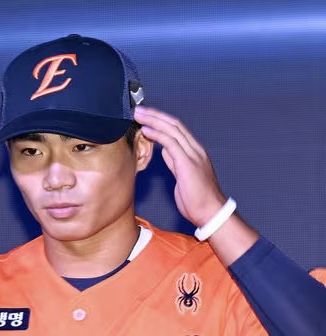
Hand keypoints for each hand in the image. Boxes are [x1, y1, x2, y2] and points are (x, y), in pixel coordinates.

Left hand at [134, 106, 225, 226]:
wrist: (210, 212)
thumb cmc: (197, 199)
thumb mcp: (182, 177)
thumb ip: (175, 162)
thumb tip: (165, 151)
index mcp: (194, 152)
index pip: (177, 130)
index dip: (160, 121)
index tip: (146, 116)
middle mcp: (195, 150)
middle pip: (174, 125)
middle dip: (155, 115)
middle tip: (138, 110)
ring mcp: (193, 155)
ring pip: (172, 130)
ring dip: (153, 120)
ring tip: (138, 115)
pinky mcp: (187, 163)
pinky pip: (171, 143)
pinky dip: (157, 134)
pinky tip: (146, 129)